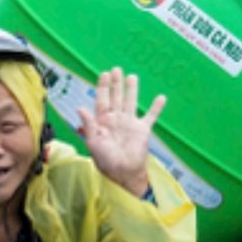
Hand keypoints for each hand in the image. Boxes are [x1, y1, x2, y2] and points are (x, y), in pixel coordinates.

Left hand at [73, 66, 165, 197]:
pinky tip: (161, 98)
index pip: (102, 101)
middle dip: (116, 84)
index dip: (103, 88)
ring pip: (131, 102)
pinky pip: (151, 116)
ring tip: (132, 77)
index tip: (104, 74)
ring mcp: (130, 123)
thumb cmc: (105, 160)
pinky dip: (156, 108)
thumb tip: (80, 108)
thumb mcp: (93, 142)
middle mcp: (116, 119)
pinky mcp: (142, 129)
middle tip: (116, 69)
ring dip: (132, 90)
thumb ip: (88, 124)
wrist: (123, 172)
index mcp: (102, 122)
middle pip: (116, 97)